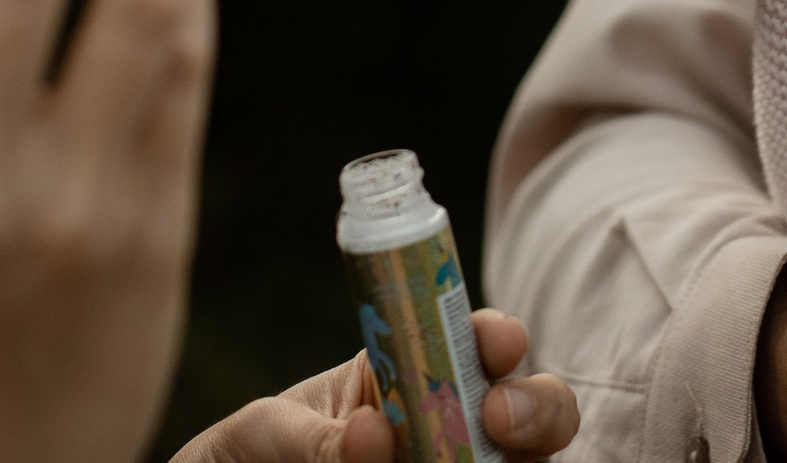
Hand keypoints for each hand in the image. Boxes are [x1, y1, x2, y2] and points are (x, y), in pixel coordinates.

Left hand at [172, 309, 580, 462]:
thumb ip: (317, 440)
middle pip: (533, 418)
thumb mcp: (271, 434)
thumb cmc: (250, 453)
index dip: (500, 337)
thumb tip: (374, 436)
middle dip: (536, 409)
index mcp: (416, 377)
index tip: (495, 342)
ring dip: (511, 462)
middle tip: (497, 418)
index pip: (480, 345)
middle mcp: (452, 434)